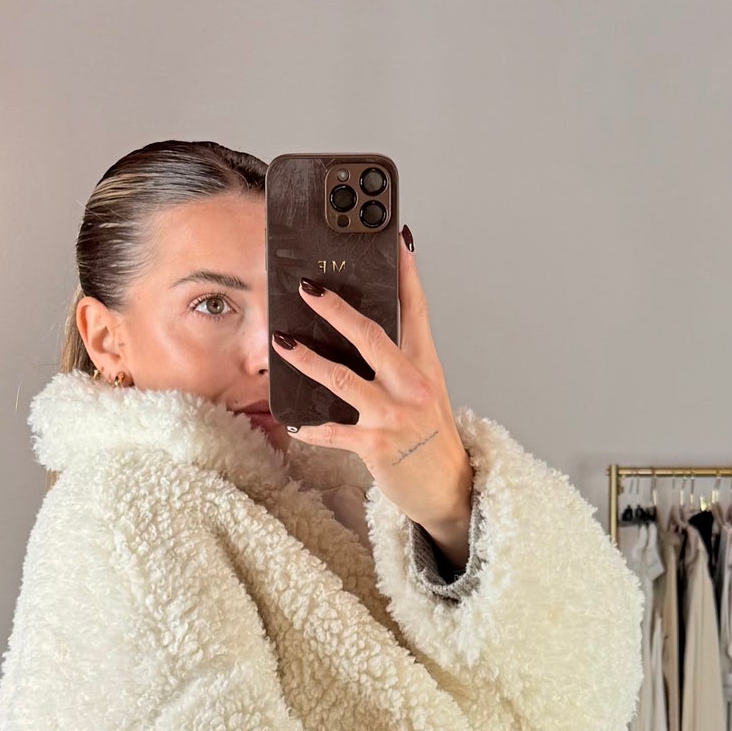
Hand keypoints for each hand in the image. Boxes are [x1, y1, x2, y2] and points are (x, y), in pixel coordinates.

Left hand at [271, 237, 473, 568]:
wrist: (449, 489)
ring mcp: (394, 416)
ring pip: (342, 379)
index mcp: (425, 366)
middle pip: (371, 336)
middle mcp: (412, 386)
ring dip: (307, 360)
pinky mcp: (376, 446)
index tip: (397, 241)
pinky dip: (311, 428)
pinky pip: (334, 433)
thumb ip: (401, 363)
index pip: (416, 310)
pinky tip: (293, 421)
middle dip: (336, 310)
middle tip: (307, 289)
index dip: (407, 274)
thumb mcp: (426, 392)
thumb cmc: (431, 437)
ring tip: (282, 344)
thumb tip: (364, 333)